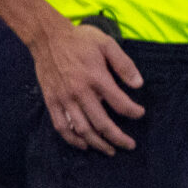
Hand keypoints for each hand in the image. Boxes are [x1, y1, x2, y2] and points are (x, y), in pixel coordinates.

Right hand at [32, 22, 143, 152]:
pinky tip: (84, 145)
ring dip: (98, 143)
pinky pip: (61, 126)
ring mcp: (64, 99)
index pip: (120, 103)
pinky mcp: (51, 101)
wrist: (47, 37)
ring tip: (110, 150)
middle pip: (102, 123)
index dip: (133, 112)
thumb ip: (124, 65)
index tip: (140, 113)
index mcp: (97, 78)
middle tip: (129, 145)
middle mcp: (80, 92)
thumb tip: (138, 84)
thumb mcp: (107, 44)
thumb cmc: (80, 40)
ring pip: (82, 129)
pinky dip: (73, 139)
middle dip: (118, 138)